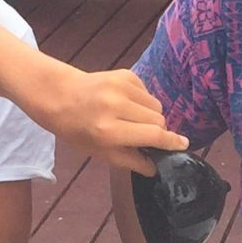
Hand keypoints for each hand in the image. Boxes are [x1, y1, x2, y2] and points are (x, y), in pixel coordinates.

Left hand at [31, 64, 185, 174]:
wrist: (58, 95)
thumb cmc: (76, 129)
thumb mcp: (99, 152)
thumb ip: (130, 160)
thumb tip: (155, 168)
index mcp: (109, 130)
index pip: (153, 135)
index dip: (171, 142)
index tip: (183, 145)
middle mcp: (116, 106)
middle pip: (159, 120)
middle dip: (157, 130)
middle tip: (143, 135)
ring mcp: (120, 87)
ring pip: (156, 105)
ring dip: (150, 115)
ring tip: (132, 119)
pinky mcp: (124, 74)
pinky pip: (147, 92)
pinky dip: (142, 101)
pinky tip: (125, 104)